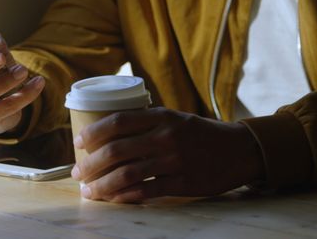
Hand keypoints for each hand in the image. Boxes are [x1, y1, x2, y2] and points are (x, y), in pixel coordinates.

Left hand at [71, 107, 264, 202]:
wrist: (239, 149)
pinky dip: (125, 196)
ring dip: (102, 185)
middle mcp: (166, 136)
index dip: (93, 132)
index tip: (78, 142)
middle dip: (90, 164)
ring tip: (89, 191)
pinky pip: (147, 191)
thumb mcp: (174, 117)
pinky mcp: (184, 182)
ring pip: (127, 174)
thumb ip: (146, 122)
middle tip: (77, 173)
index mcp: (161, 116)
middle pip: (117, 150)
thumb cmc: (199, 133)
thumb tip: (107, 132)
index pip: (118, 121)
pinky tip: (113, 199)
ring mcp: (175, 160)